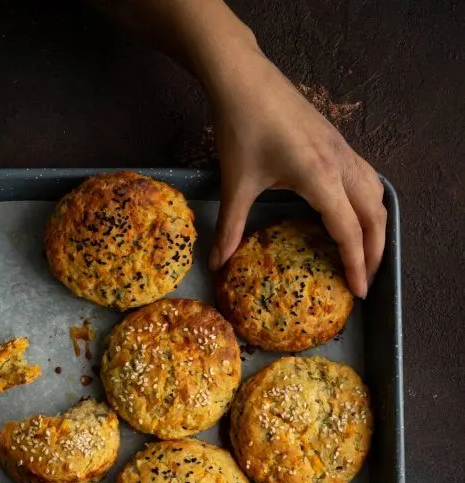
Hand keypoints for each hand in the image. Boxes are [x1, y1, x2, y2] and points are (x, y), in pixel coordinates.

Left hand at [208, 42, 385, 297]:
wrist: (244, 78)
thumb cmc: (241, 126)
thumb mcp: (235, 183)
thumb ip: (230, 228)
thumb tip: (217, 265)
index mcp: (320, 177)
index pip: (349, 231)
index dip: (355, 264)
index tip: (358, 291)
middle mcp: (340, 163)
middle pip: (374, 216)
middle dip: (374, 252)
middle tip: (365, 282)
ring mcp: (343, 150)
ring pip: (376, 195)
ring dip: (377, 227)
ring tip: (367, 254)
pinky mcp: (338, 142)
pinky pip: (367, 177)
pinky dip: (370, 203)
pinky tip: (357, 216)